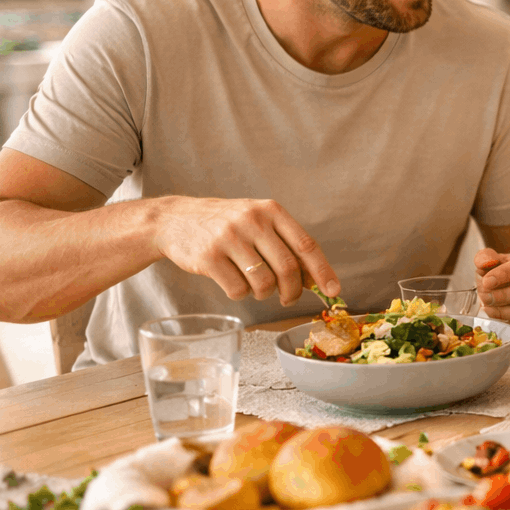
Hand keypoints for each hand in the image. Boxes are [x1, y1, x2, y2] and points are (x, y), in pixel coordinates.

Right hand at [151, 196, 338, 306]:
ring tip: (257, 287)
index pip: (306, 245)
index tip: (333, 291)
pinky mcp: (208, 257)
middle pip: (288, 268)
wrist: (175, 219)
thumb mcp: (258, 222)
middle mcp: (252, 221)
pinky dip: (241, 295)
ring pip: (264, 282)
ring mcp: (229, 238)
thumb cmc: (226, 225)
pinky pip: (237, 290)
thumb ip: (285, 244)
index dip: (323, 272)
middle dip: (293, 292)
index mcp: (271, 211)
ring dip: (265, 294)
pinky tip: (234, 283)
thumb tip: (316, 279)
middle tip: (288, 299)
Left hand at [475, 247, 509, 337]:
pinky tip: (499, 319)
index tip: (487, 282)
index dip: (506, 274)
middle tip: (485, 298)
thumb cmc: (502, 274)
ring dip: (506, 312)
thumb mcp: (491, 261)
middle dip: (503, 296)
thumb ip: (485, 258)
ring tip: (489, 309)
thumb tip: (486, 264)